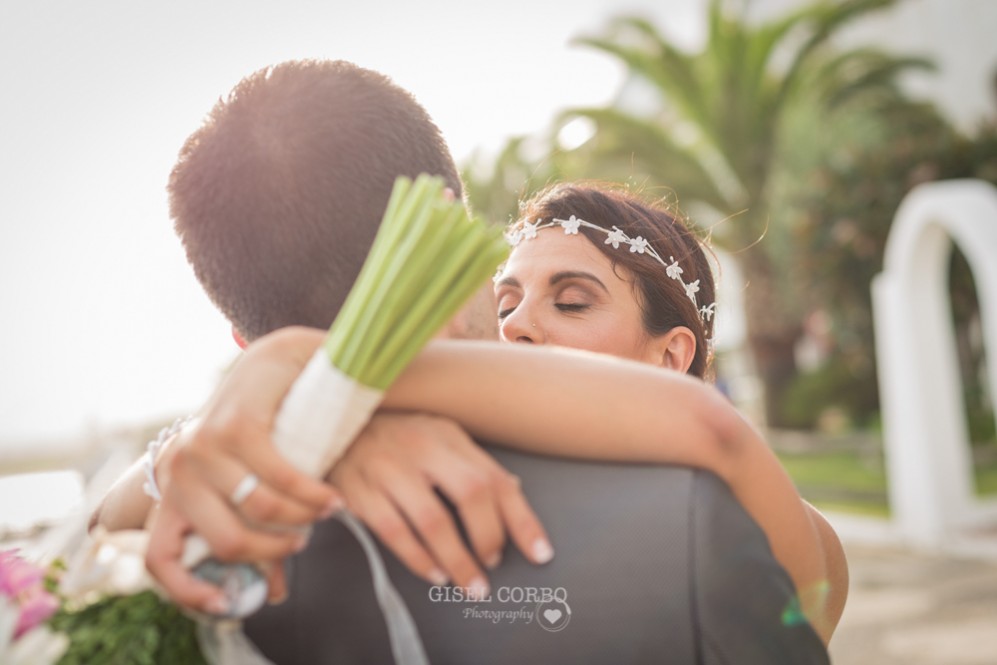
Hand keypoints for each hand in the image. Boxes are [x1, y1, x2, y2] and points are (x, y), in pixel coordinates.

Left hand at [145, 327, 340, 611]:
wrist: (275, 364)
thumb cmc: (265, 432)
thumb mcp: (250, 485)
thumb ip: (259, 535)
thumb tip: (275, 594)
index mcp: (172, 490)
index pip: (158, 558)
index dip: (187, 592)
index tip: (227, 605)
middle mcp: (177, 469)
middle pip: (225, 542)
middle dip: (274, 551)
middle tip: (303, 543)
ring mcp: (202, 445)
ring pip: (259, 510)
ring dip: (302, 519)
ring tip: (326, 513)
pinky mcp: (235, 425)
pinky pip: (280, 479)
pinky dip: (312, 494)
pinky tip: (332, 498)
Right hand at [329, 412, 552, 595]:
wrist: (328, 422)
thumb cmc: (392, 434)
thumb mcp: (436, 436)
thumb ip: (470, 462)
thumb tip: (513, 490)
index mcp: (447, 434)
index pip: (495, 478)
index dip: (522, 519)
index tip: (540, 553)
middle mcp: (420, 446)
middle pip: (470, 492)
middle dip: (488, 537)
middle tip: (493, 565)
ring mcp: (387, 467)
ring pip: (431, 519)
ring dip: (456, 558)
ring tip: (470, 583)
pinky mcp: (358, 490)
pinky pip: (393, 531)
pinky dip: (418, 558)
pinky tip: (434, 573)